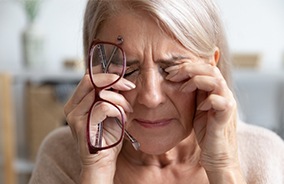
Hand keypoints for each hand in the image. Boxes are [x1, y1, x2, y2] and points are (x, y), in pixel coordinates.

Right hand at [64, 73, 134, 181]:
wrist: (102, 163)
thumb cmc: (108, 138)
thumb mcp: (112, 112)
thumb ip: (113, 97)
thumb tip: (122, 80)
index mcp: (77, 102)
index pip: (89, 78)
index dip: (107, 74)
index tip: (123, 78)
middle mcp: (72, 107)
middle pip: (90, 80)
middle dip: (114, 80)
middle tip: (129, 86)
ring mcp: (74, 116)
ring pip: (99, 93)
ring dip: (119, 99)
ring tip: (127, 109)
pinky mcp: (81, 125)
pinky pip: (103, 107)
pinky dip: (117, 109)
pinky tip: (122, 117)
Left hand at [166, 59, 244, 182]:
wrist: (217, 154)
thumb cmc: (206, 131)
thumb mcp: (197, 108)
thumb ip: (194, 93)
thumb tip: (179, 79)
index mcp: (216, 90)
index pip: (205, 68)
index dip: (187, 66)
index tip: (169, 70)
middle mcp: (224, 93)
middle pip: (211, 69)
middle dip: (189, 69)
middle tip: (171, 74)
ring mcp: (227, 104)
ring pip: (217, 81)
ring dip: (196, 81)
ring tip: (182, 88)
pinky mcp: (226, 117)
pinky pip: (221, 102)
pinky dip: (208, 101)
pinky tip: (199, 107)